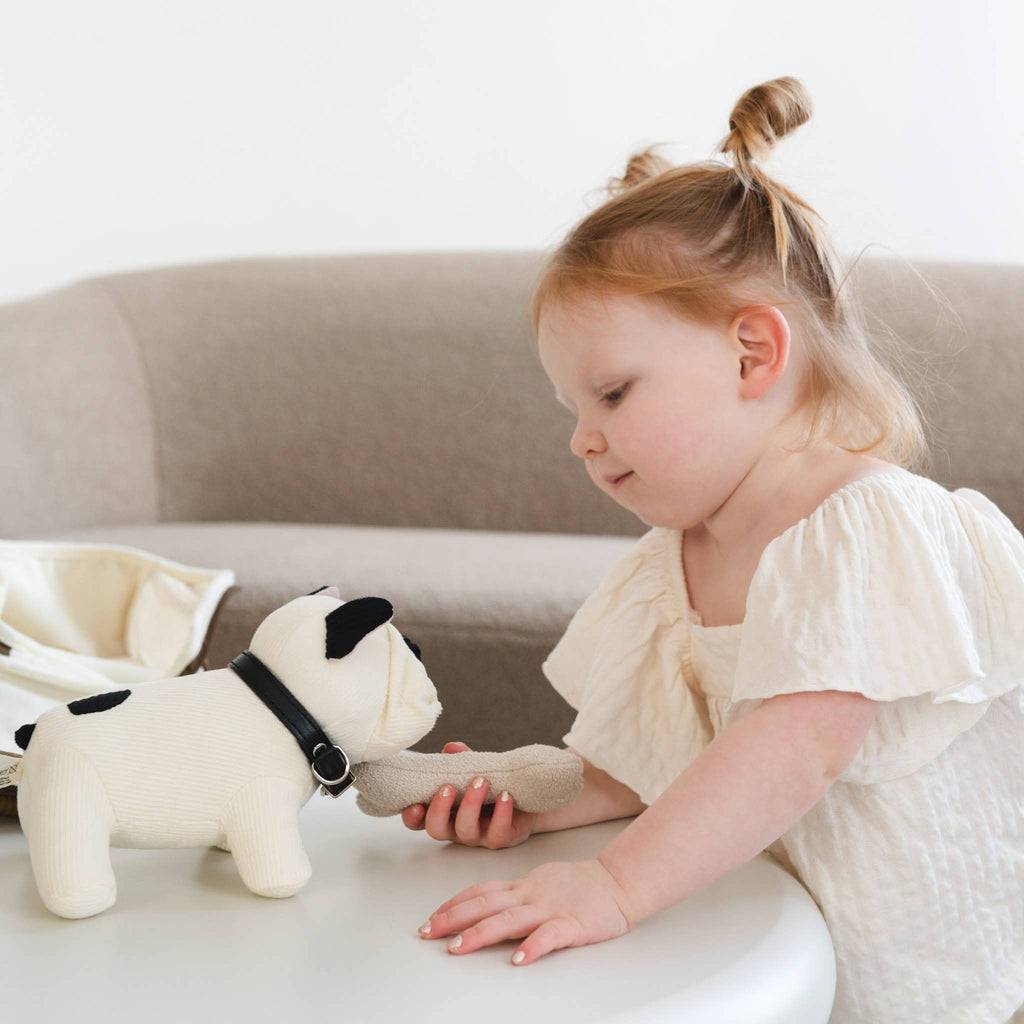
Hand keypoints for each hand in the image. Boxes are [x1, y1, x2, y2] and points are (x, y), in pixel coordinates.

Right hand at [401, 741, 535, 848]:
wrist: (527, 799)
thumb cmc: (493, 785)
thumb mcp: (475, 769)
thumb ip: (461, 760)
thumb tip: (450, 748)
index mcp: (446, 812)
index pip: (420, 821)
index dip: (412, 817)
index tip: (415, 804)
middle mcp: (457, 827)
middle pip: (436, 830)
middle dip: (439, 809)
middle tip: (448, 786)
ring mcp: (479, 835)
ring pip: (466, 830)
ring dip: (471, 804)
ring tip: (481, 781)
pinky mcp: (502, 837)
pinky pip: (499, 832)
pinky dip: (501, 812)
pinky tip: (505, 795)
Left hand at [418, 859, 633, 964]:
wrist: (619, 880)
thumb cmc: (582, 884)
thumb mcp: (542, 881)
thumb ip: (516, 893)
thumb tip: (487, 904)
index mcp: (524, 886)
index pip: (482, 891)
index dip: (455, 903)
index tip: (432, 916)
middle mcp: (531, 895)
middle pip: (486, 905)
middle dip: (453, 919)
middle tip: (427, 932)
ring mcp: (550, 908)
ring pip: (510, 919)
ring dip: (480, 933)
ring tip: (458, 947)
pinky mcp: (573, 924)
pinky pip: (550, 936)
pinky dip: (532, 947)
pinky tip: (518, 959)